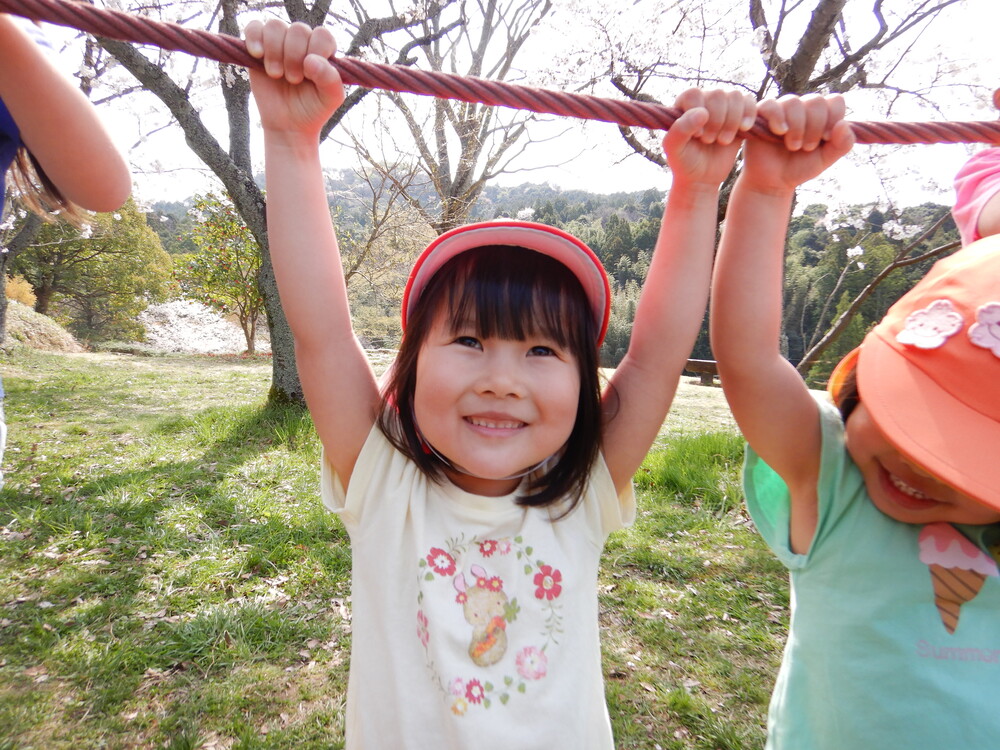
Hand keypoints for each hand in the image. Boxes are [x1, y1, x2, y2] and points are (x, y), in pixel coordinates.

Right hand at [244, 19, 343, 138]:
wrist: (288, 124)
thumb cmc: (313, 109)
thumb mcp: (331, 98)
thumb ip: (330, 79)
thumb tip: (310, 60)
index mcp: (323, 50)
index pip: (322, 35)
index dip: (315, 51)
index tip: (309, 74)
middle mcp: (302, 42)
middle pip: (298, 30)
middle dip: (294, 56)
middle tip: (293, 80)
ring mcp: (280, 43)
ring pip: (275, 26)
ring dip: (275, 51)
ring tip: (276, 74)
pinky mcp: (258, 47)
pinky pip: (254, 27)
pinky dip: (254, 37)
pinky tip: (258, 55)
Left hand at [663, 88, 756, 186]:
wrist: (702, 176)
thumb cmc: (684, 161)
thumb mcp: (674, 149)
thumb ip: (681, 129)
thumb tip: (703, 113)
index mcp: (684, 103)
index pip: (694, 94)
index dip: (698, 113)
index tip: (697, 135)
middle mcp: (704, 99)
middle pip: (717, 95)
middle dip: (716, 121)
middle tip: (709, 141)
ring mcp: (723, 105)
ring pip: (735, 96)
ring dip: (732, 121)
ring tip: (723, 141)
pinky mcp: (740, 114)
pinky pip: (750, 102)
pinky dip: (749, 115)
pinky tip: (743, 130)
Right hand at [741, 94, 854, 193]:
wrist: (772, 182)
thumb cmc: (799, 168)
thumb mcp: (825, 159)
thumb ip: (842, 145)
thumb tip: (844, 124)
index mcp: (821, 114)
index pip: (834, 101)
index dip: (833, 117)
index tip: (826, 138)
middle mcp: (802, 108)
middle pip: (815, 100)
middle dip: (815, 125)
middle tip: (807, 147)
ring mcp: (782, 109)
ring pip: (793, 102)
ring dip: (797, 125)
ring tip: (793, 146)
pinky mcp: (761, 115)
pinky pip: (769, 105)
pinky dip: (776, 117)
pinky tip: (780, 132)